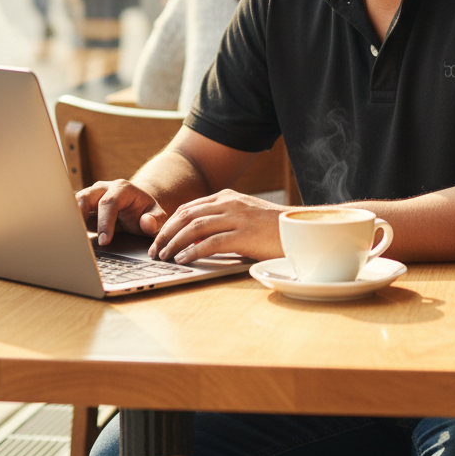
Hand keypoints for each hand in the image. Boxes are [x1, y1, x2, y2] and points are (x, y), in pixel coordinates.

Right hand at [76, 179, 168, 246]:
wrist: (138, 207)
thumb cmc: (146, 213)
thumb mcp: (157, 216)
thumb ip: (155, 220)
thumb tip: (146, 223)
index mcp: (122, 189)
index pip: (109, 203)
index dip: (105, 222)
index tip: (104, 241)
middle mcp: (104, 188)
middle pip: (86, 197)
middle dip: (80, 217)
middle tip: (80, 238)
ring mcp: (91, 195)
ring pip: (74, 202)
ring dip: (71, 219)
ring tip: (71, 238)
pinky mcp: (83, 205)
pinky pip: (72, 211)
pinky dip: (70, 222)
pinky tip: (69, 237)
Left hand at [148, 190, 286, 262]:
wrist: (300, 229)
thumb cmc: (271, 227)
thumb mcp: (243, 216)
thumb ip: (221, 220)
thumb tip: (194, 236)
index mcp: (227, 196)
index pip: (189, 207)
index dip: (170, 223)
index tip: (159, 238)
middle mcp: (229, 203)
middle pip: (187, 215)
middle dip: (166, 232)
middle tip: (154, 249)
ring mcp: (236, 217)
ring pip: (194, 227)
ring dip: (174, 242)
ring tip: (164, 255)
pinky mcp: (243, 235)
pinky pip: (210, 242)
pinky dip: (192, 251)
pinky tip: (183, 259)